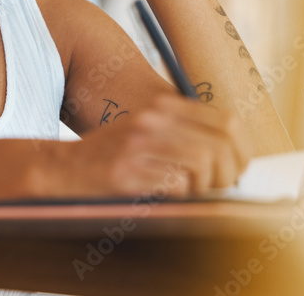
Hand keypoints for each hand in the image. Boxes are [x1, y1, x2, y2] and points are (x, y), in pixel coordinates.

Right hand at [49, 94, 251, 198]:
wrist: (61, 168)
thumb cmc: (110, 155)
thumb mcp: (146, 130)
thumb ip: (183, 133)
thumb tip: (232, 154)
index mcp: (162, 106)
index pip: (227, 121)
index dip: (242, 150)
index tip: (238, 168)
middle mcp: (152, 119)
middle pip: (220, 144)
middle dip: (228, 173)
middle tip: (219, 188)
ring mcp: (139, 145)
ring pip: (202, 164)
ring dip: (205, 187)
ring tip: (193, 193)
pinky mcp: (127, 173)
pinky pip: (175, 186)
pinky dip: (180, 197)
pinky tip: (168, 198)